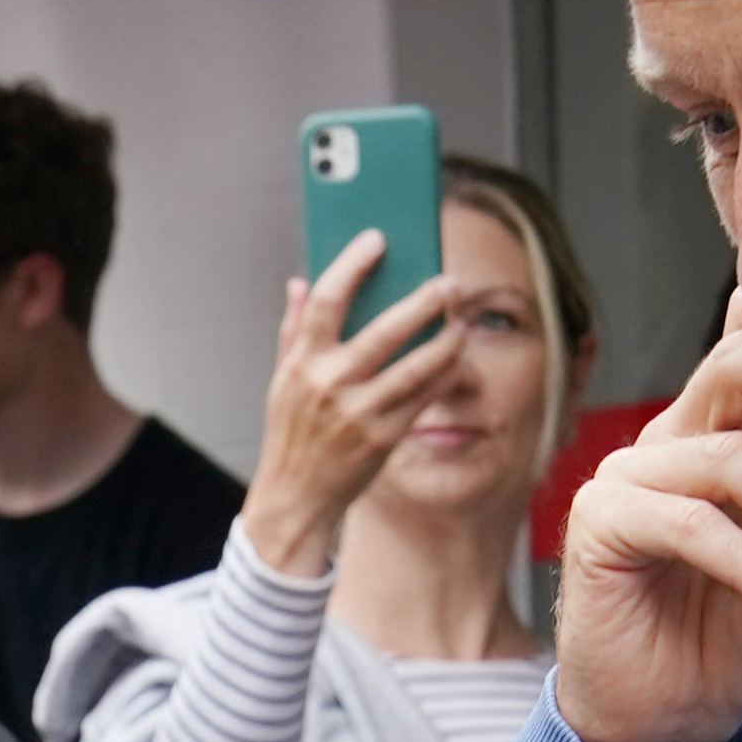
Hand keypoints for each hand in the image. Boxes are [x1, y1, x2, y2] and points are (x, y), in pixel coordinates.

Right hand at [232, 237, 469, 576]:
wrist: (293, 501)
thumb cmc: (289, 437)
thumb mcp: (281, 382)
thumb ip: (293, 331)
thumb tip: (299, 283)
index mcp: (300, 364)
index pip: (326, 302)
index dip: (352, 265)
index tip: (376, 239)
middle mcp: (327, 386)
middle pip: (383, 331)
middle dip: (422, 303)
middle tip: (448, 282)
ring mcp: (357, 415)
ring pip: (414, 367)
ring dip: (445, 341)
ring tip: (461, 323)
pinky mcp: (381, 440)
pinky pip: (422, 398)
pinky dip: (442, 374)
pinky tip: (455, 357)